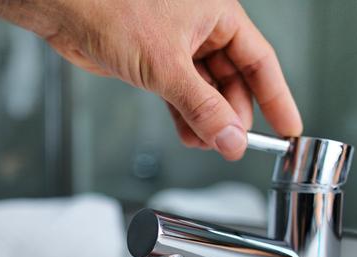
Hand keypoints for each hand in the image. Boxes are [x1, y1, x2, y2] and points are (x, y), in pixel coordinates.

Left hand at [0, 0, 301, 158]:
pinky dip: (186, 116)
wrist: (68, 11)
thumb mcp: (167, 67)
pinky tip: (189, 135)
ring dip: (207, 121)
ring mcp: (177, 48)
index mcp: (218, 16)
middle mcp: (201, 30)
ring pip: (206, 92)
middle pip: (233, 81)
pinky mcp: (154, 63)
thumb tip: (231, 138)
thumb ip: (202, 107)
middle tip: (230, 144)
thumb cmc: (114, 10)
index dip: (276, 97)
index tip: (288, 128)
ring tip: (206, 143)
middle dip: (232, 116)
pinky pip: (181, 95)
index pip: (260, 62)